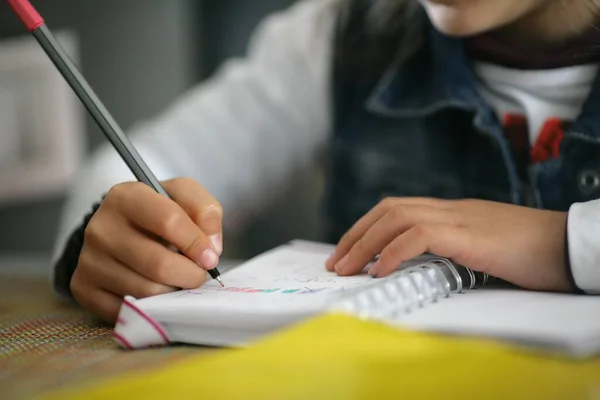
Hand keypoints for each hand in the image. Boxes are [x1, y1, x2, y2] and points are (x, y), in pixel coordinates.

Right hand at [71, 177, 222, 322]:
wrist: (121, 231)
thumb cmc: (159, 213)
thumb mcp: (184, 197)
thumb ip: (206, 211)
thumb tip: (211, 247)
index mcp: (125, 197)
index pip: (168, 220)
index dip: (196, 243)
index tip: (210, 257)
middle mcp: (100, 227)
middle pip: (158, 263)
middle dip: (190, 275)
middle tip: (198, 275)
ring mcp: (89, 259)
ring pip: (146, 291)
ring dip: (173, 292)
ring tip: (177, 280)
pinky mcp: (84, 288)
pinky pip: (129, 310)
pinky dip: (151, 307)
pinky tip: (157, 292)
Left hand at [325, 197, 571, 291]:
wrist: (569, 244)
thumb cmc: (532, 252)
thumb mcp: (484, 249)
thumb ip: (454, 251)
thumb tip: (424, 267)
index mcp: (452, 212)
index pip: (397, 208)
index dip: (367, 227)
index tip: (350, 251)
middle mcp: (450, 209)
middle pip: (388, 209)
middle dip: (356, 234)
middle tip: (336, 261)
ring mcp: (459, 218)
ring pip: (396, 217)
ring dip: (365, 243)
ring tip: (347, 267)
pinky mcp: (468, 235)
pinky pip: (420, 236)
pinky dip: (392, 252)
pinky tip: (380, 270)